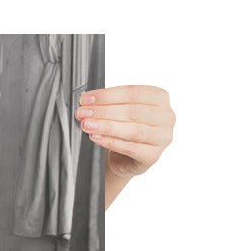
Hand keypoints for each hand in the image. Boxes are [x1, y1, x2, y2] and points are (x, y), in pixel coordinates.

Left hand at [75, 85, 174, 206]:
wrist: (126, 158)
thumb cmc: (124, 130)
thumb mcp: (119, 112)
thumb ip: (108, 104)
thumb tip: (87, 102)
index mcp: (159, 98)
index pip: (134, 92)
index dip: (107, 95)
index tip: (86, 99)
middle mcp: (166, 116)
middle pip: (133, 111)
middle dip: (104, 111)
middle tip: (83, 113)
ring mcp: (162, 138)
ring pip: (133, 130)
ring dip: (106, 127)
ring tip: (87, 125)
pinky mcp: (153, 156)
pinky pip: (131, 148)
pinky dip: (111, 142)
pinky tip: (97, 138)